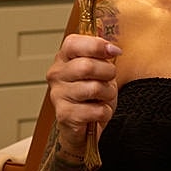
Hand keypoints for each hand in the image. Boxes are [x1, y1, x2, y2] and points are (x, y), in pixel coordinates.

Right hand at [46, 34, 121, 156]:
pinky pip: (96, 110)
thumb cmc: (93, 93)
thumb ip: (102, 54)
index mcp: (63, 57)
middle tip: (109, 80)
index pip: (74, 43)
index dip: (97, 45)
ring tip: (104, 97)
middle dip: (107, 73)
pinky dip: (105, 112)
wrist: (84, 126)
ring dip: (108, 94)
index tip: (114, 51)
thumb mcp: (98, 68)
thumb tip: (112, 49)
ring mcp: (58, 95)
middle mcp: (56, 74)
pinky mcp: (65, 115)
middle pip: (87, 66)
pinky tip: (99, 112)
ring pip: (94, 88)